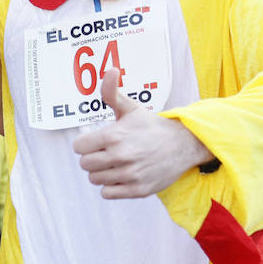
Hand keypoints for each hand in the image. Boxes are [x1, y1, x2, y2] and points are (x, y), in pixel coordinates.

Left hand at [72, 68, 212, 199]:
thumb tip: (110, 70)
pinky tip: (121, 175)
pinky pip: (108, 193)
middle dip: (92, 158)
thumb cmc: (152, 126)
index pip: (79, 147)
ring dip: (101, 172)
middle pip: (85, 165)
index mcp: (114, 136)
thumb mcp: (131, 108)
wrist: (183, 145)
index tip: (95, 142)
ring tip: (115, 163)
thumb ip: (112, 92)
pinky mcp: (137, 189)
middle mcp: (120, 156)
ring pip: (95, 179)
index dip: (85, 144)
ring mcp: (129, 174)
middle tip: (105, 153)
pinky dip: (111, 186)